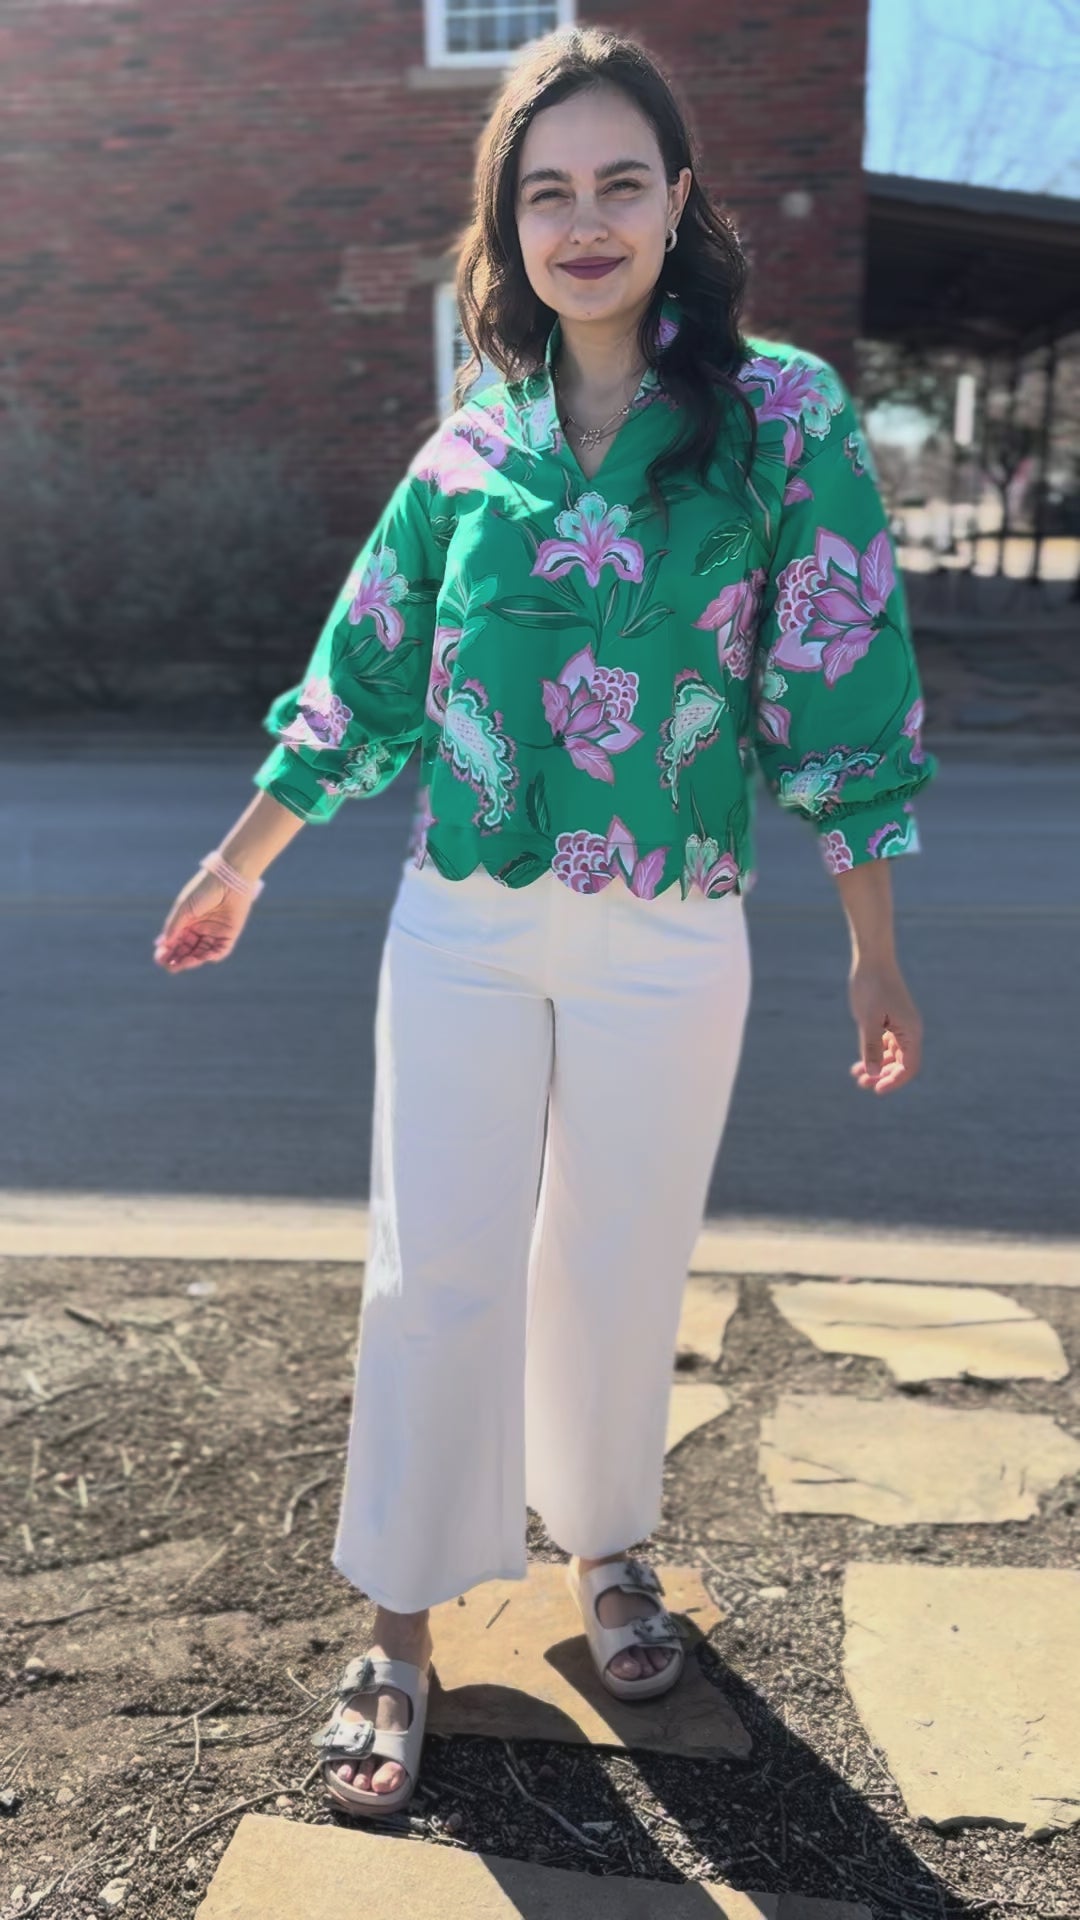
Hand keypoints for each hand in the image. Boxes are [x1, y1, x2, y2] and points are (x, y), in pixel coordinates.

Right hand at [153, 868, 257, 972]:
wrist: (228, 880)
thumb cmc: (204, 890)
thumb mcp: (184, 908)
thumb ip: (174, 926)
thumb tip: (162, 944)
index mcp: (186, 923)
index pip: (174, 943)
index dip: (166, 952)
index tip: (159, 958)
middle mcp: (199, 930)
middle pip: (186, 951)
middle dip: (177, 960)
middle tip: (170, 966)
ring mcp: (214, 933)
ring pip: (201, 954)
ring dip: (192, 961)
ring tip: (185, 962)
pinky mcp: (229, 935)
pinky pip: (220, 951)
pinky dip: (212, 957)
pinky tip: (203, 957)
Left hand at [848, 958, 921, 1094]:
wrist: (872, 960)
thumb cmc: (872, 987)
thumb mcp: (869, 1019)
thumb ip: (871, 1047)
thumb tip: (873, 1074)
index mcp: (911, 1032)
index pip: (909, 1067)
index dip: (895, 1081)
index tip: (877, 1090)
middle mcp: (908, 1031)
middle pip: (901, 1064)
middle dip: (883, 1076)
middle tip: (861, 1083)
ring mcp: (898, 1026)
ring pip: (891, 1056)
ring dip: (876, 1068)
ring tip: (857, 1076)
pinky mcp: (887, 1021)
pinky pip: (883, 1045)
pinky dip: (872, 1055)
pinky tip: (857, 1064)